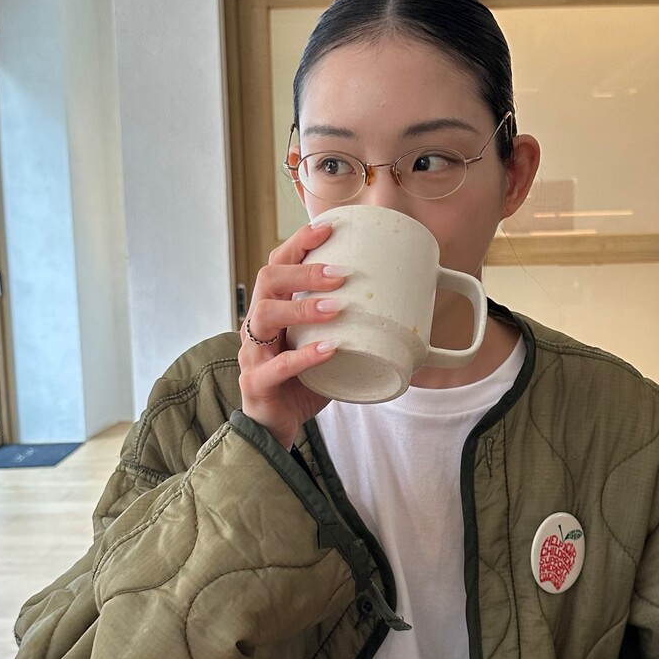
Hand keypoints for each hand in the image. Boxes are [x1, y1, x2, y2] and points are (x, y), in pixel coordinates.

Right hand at [238, 222, 347, 449]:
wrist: (275, 429)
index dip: (298, 245)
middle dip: (304, 272)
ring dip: (302, 308)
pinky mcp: (256, 384)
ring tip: (336, 307)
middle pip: (267, 282)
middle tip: (341, 273)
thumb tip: (406, 312)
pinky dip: (302, 357)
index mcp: (273, 311)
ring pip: (263, 317)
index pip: (277, 266)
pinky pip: (274, 367)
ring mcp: (252, 355)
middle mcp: (257, 327)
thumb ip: (351, 329)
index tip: (326, 228)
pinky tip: (328, 350)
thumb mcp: (327, 349)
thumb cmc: (302, 384)